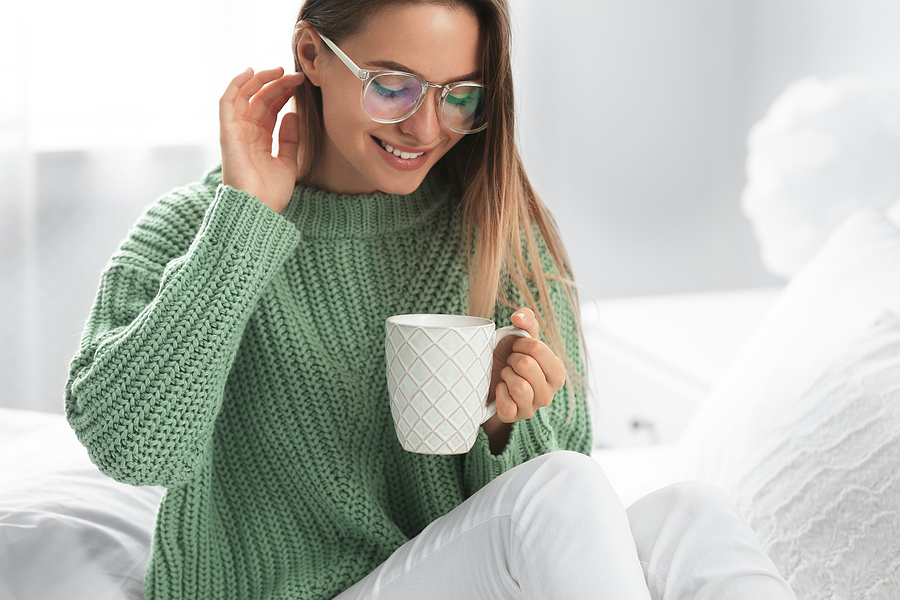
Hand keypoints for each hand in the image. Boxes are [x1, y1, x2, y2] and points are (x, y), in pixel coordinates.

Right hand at [219, 67, 305, 212]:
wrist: (258, 209)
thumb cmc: (271, 194)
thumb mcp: (288, 163)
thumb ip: (290, 139)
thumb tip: (292, 114)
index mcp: (259, 141)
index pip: (270, 110)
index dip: (283, 94)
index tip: (299, 84)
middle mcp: (246, 134)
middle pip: (260, 100)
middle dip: (277, 84)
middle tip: (295, 75)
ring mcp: (236, 132)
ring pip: (245, 97)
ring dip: (261, 80)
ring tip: (279, 70)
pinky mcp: (228, 133)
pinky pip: (227, 103)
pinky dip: (236, 85)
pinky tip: (250, 72)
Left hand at [482, 308, 566, 450]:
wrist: (488, 379)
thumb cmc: (508, 357)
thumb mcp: (519, 337)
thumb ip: (526, 321)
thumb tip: (519, 317)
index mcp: (556, 373)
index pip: (539, 350)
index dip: (521, 344)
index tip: (517, 348)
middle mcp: (549, 394)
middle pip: (526, 365)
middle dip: (512, 359)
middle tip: (510, 362)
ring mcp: (532, 409)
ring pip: (519, 387)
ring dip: (505, 375)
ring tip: (505, 374)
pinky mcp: (513, 418)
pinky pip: (507, 405)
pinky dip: (498, 392)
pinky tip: (500, 388)